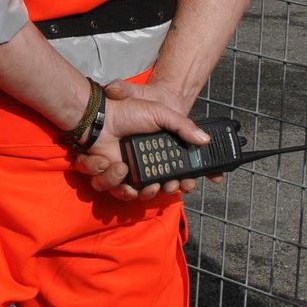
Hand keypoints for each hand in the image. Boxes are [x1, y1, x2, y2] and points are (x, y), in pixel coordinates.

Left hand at [71, 79, 211, 200]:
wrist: (100, 114)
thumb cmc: (129, 112)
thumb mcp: (161, 114)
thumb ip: (183, 126)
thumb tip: (206, 140)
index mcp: (159, 153)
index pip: (177, 174)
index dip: (184, 182)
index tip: (187, 184)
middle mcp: (144, 165)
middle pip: (158, 190)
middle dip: (161, 191)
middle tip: (161, 185)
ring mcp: (126, 172)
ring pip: (133, 194)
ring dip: (134, 189)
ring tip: (127, 171)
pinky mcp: (107, 174)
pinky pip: (110, 188)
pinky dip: (109, 178)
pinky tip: (110, 164)